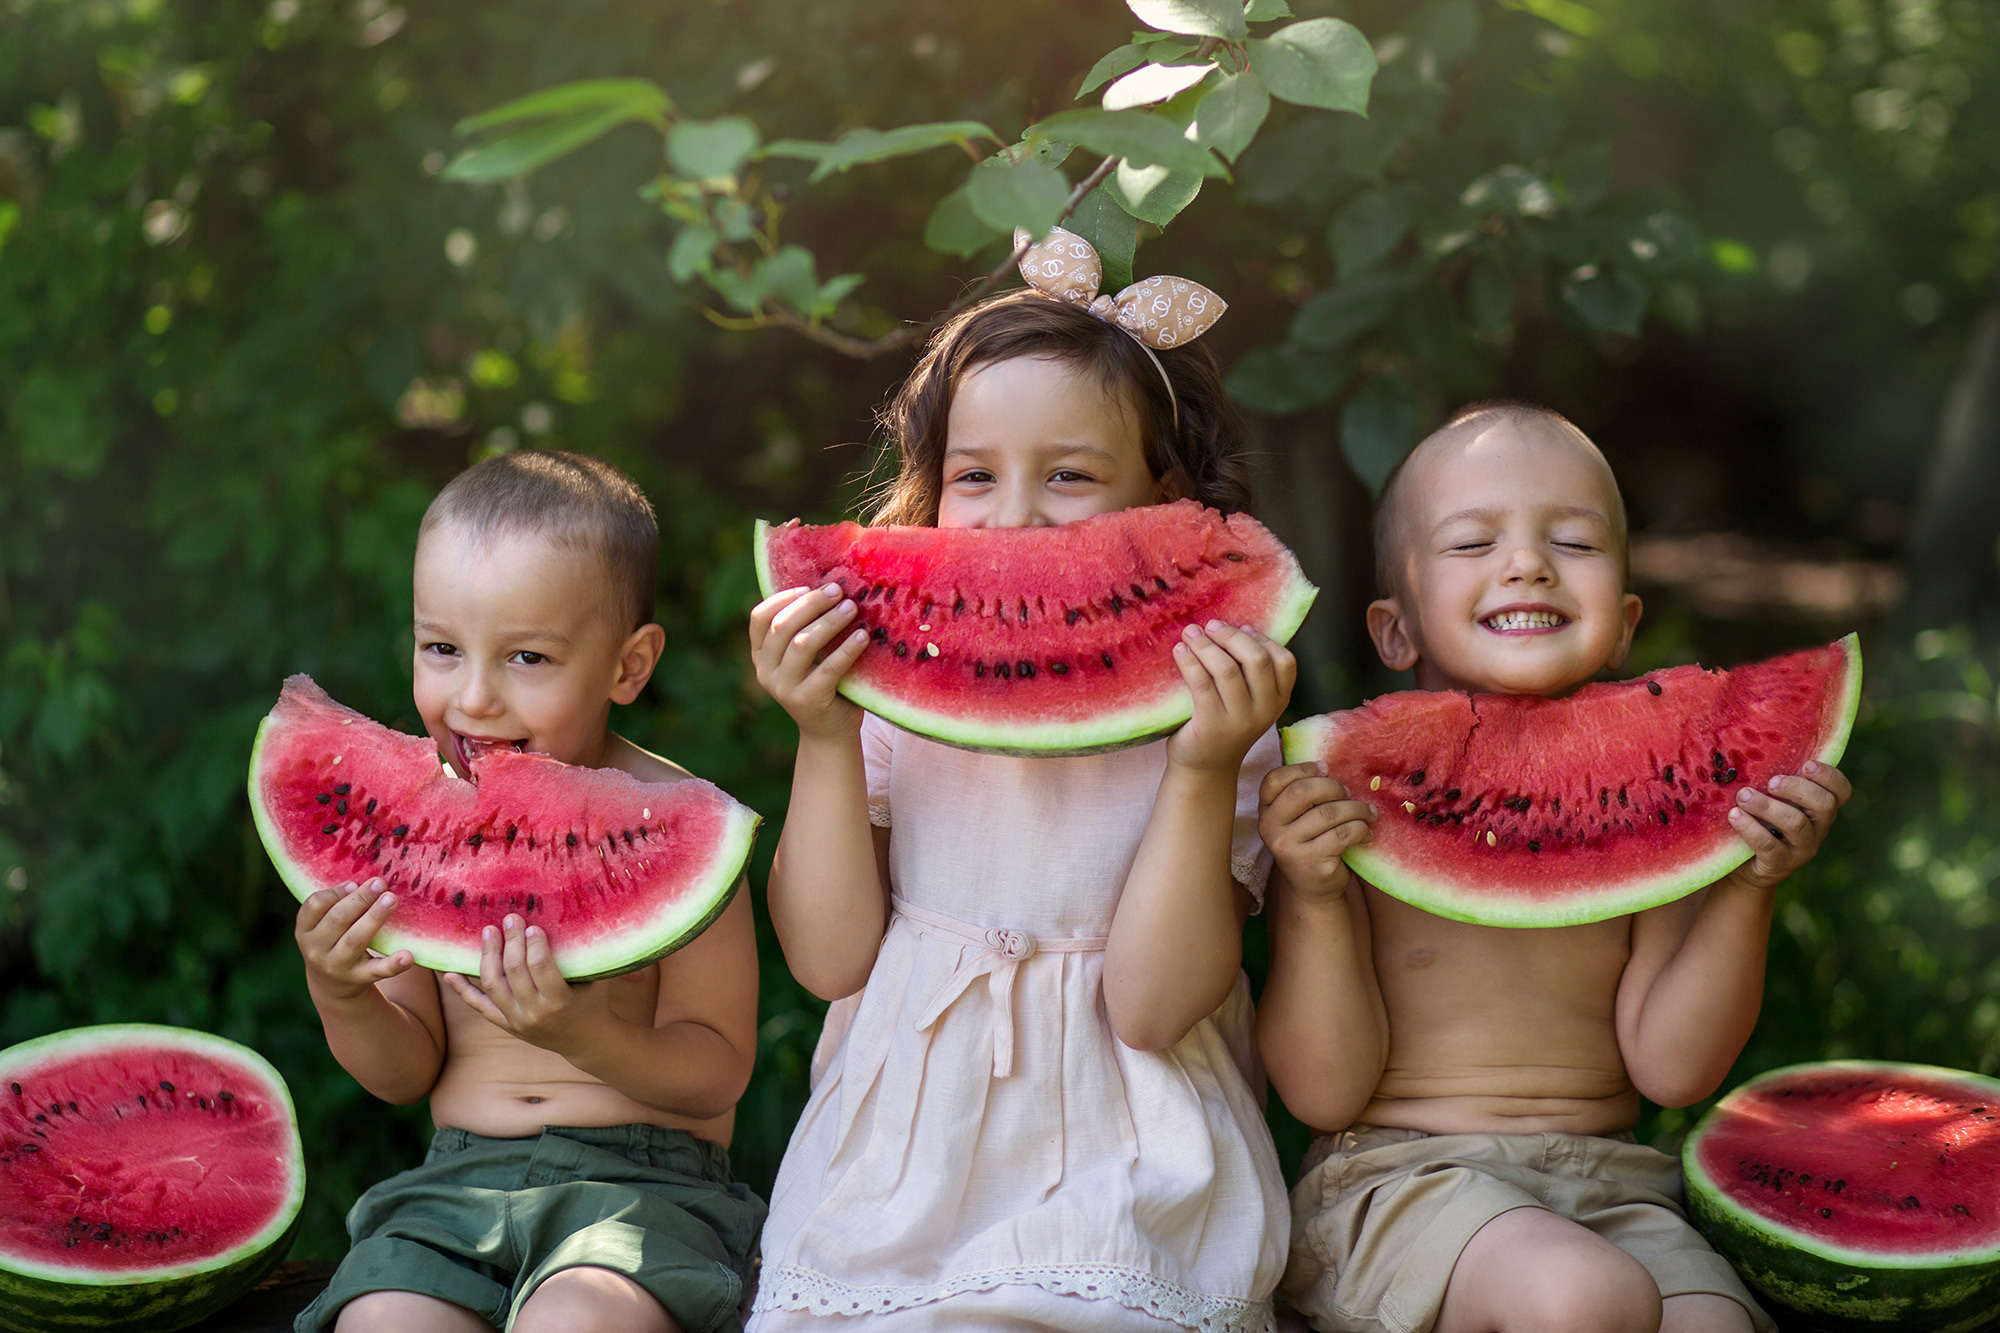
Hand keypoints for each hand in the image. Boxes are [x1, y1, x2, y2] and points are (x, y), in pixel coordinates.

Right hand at [295, 879, 414, 1000]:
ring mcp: (338, 966)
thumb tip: (367, 878)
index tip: (354, 883)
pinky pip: (378, 970)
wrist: (331, 986)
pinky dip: (394, 964)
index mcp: (305, 931)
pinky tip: (408, 956)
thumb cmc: (332, 941)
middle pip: (338, 919)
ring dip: (375, 918)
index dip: (334, 893)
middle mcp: (317, 949)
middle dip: (360, 899)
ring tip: (392, 899)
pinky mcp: (360, 979)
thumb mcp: (323, 926)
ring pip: (356, 940)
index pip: (314, 907)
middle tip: (380, 883)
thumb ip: (336, 904)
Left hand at [440, 915, 609, 1053]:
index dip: (534, 943)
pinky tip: (449, 973)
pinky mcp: (505, 1024)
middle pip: (514, 970)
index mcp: (559, 1002)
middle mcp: (534, 1013)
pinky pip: (479, 1006)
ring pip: (493, 984)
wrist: (584, 1041)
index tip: (531, 925)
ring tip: (489, 932)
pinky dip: (463, 990)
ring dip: (488, 955)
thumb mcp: (594, 980)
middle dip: (511, 940)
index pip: (540, 966)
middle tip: (510, 918)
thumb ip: (581, 956)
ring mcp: (516, 1020)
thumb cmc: (592, 1002)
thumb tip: (571, 918)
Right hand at [749, 584, 866, 739]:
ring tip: (852, 608)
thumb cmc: (824, 684)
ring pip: (802, 645)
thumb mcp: (808, 656)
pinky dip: (847, 649)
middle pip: (781, 627)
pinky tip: (863, 636)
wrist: (830, 732)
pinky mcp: (807, 701)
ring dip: (829, 622)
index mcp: (762, 656)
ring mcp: (784, 688)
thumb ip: (807, 629)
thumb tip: (832, 585)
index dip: (782, 598)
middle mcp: (766, 671)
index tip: (808, 587)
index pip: (759, 618)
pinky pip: (828, 669)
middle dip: (811, 604)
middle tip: (838, 591)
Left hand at [1166, 622, 1297, 773]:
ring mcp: (1239, 720)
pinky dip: (1189, 661)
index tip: (1241, 626)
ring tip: (1190, 633)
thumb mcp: (1249, 701)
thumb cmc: (1225, 724)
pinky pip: (1201, 683)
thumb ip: (1250, 673)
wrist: (1206, 767)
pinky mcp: (1211, 725)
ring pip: (1226, 669)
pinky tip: (1179, 651)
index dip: (1263, 638)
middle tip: (1210, 625)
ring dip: (1206, 645)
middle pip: (1256, 660)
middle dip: (1231, 636)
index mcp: (1279, 701)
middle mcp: (1264, 711)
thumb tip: (1235, 627)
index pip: (1285, 661)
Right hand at [1260, 762, 1376, 899]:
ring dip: (1356, 809)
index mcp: (1265, 811)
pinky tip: (1367, 832)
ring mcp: (1288, 846)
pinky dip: (1361, 829)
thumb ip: (1302, 792)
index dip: (1302, 769)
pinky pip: (1343, 834)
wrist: (1313, 889)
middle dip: (1333, 787)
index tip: (1325, 770)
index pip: (1274, 779)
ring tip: (1368, 813)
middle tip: (1349, 794)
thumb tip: (1318, 759)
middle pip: (1302, 791)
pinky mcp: (1310, 862)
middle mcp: (1269, 828)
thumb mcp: (1298, 818)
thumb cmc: (1310, 844)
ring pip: (1328, 813)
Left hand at [1726, 760, 1851, 890]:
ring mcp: (1802, 849)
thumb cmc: (1757, 820)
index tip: (1806, 764)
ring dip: (1767, 806)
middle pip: (1825, 805)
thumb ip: (1774, 780)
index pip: (1841, 791)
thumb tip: (1755, 740)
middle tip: (1771, 782)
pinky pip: (1769, 845)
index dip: (1830, 776)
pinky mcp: (1780, 864)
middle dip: (1797, 789)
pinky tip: (1734, 815)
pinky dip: (1750, 827)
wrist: (1742, 866)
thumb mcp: (1769, 798)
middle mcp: (1817, 828)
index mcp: (1819, 808)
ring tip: (1743, 796)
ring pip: (1796, 824)